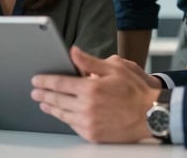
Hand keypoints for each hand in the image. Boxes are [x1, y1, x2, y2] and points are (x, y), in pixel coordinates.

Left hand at [31, 46, 159, 142]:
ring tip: (44, 103)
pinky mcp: (93, 135)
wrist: (151, 115)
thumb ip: (89, 62)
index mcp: (90, 89)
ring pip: (63, 114)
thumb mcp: (115, 68)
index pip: (59, 83)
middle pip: (57, 100)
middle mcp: (87, 107)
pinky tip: (62, 114)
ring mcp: (89, 123)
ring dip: (51, 108)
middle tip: (35, 92)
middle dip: (43, 94)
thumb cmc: (136, 91)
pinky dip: (65, 119)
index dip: (45, 81)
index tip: (36, 80)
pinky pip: (73, 126)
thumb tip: (73, 52)